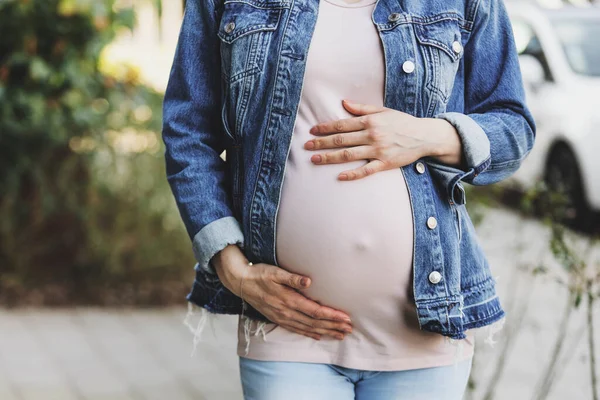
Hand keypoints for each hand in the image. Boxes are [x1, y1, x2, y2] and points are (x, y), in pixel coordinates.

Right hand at [212, 245, 352, 340]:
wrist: (240, 281)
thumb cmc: (259, 273)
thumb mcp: (274, 272)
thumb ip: (292, 278)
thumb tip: (308, 281)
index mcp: (288, 300)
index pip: (315, 311)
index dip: (331, 316)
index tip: (345, 318)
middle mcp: (286, 312)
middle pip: (315, 322)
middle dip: (333, 326)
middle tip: (349, 330)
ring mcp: (281, 317)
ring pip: (307, 328)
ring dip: (325, 332)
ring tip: (340, 335)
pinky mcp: (277, 318)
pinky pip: (296, 329)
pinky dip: (309, 334)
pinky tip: (318, 336)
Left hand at [304, 99, 465, 180]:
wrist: (423, 136)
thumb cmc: (402, 122)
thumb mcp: (383, 111)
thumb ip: (362, 108)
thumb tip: (343, 103)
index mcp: (370, 121)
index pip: (342, 124)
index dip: (325, 128)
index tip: (312, 131)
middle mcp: (372, 135)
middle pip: (341, 139)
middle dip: (322, 143)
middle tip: (306, 146)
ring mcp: (378, 150)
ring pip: (349, 154)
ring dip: (330, 157)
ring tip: (315, 159)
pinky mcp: (385, 163)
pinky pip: (366, 170)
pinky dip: (353, 174)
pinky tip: (340, 176)